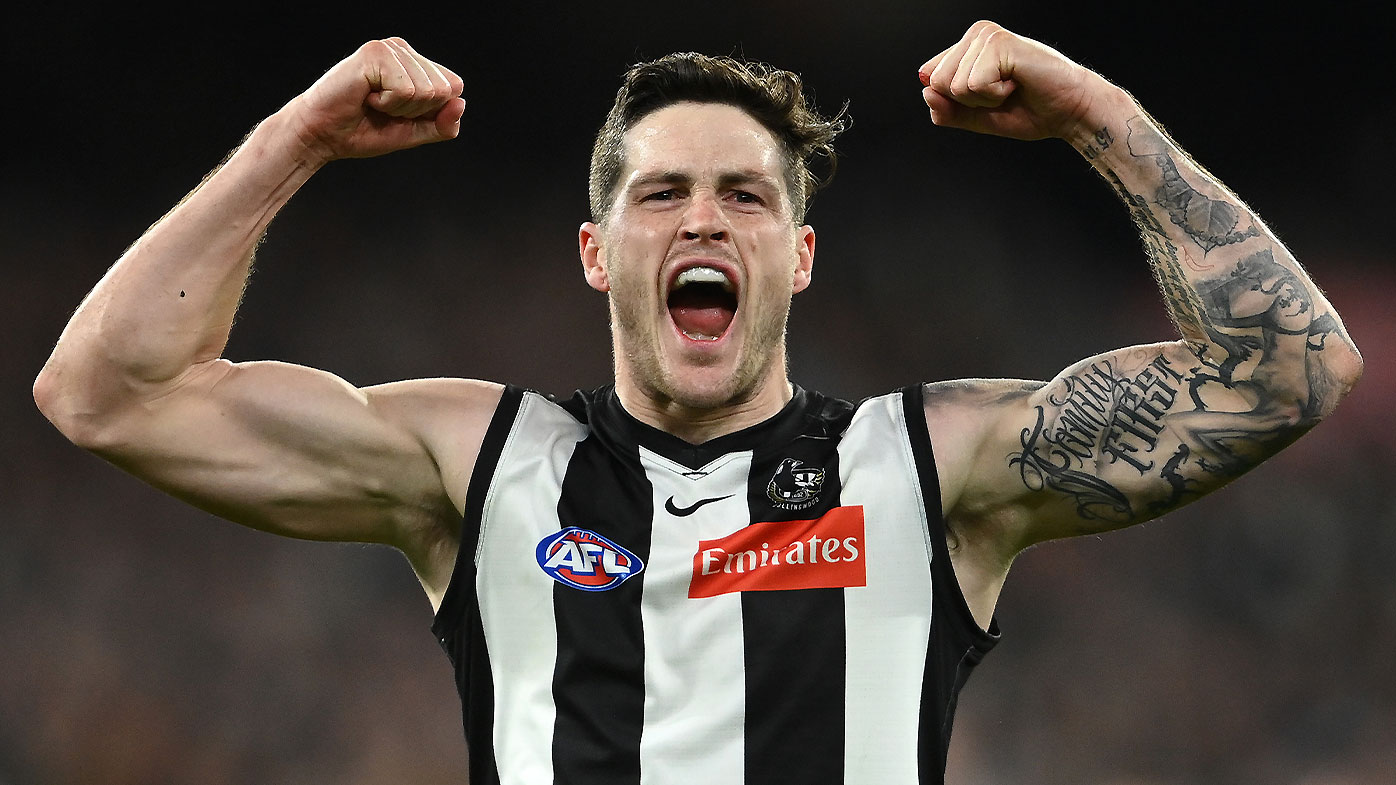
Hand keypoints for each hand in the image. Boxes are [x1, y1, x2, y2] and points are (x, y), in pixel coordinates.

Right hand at [282, 38, 465, 164]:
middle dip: (416, 111)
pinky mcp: (375, 53)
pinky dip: (387, 103)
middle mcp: (404, 50)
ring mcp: (390, 48)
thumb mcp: (414, 132)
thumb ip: (443, 124)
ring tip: (373, 102)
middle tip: (383, 108)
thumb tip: (461, 103)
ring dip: (399, 108)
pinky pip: (406, 90)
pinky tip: (366, 96)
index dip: (431, 112)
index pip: (454, 88)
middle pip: (444, 90)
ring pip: (427, 91)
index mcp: (416, 64)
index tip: (399, 113)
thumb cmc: (363, 130)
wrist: (324, 135)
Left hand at [918, 21, 1117, 141]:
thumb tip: (925, 92)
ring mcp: (986, 36)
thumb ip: (947, 111)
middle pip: (936, 82)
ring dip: (984, 98)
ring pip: (953, 85)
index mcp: (966, 48)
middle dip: (968, 101)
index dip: (956, 102)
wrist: (1067, 111)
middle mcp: (974, 35)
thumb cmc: (1028, 111)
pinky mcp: (999, 42)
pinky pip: (974, 84)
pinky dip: (995, 94)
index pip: (930, 80)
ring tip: (1011, 86)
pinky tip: (1017, 82)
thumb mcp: (976, 117)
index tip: (989, 97)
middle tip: (1002, 93)